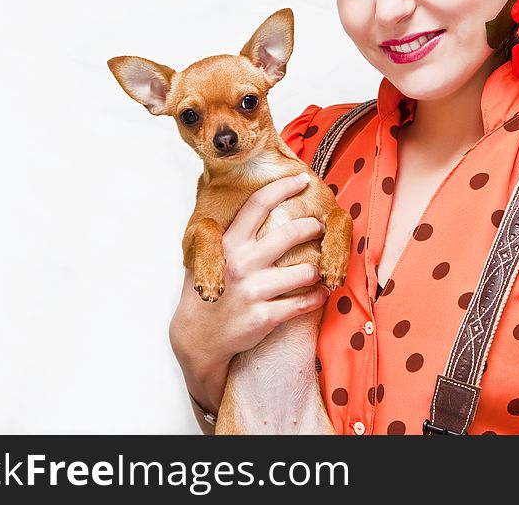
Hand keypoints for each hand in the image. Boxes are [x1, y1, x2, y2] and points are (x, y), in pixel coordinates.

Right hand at [169, 173, 329, 417]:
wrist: (197, 339)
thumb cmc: (206, 294)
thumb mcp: (208, 259)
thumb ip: (227, 236)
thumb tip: (251, 206)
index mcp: (228, 244)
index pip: (258, 205)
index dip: (283, 188)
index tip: (303, 180)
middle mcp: (242, 264)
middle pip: (290, 233)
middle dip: (313, 228)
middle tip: (321, 228)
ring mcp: (254, 291)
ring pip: (305, 271)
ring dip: (318, 269)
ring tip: (320, 268)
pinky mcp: (264, 317)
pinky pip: (303, 303)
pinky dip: (317, 297)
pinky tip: (320, 293)